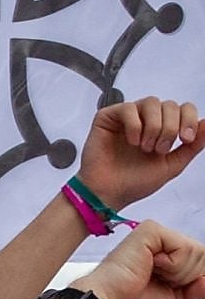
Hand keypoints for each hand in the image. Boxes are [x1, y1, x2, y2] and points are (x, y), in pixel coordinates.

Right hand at [77, 97, 203, 210]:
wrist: (106, 195)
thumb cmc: (133, 183)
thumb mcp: (172, 166)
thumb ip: (193, 146)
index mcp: (162, 129)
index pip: (184, 108)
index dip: (189, 120)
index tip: (186, 139)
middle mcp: (146, 120)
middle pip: (170, 105)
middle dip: (169, 128)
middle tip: (158, 150)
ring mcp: (127, 118)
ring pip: (151, 103)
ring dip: (153, 127)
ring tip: (144, 147)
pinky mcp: (108, 118)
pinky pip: (128, 108)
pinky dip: (134, 125)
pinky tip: (131, 141)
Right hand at [77, 221, 204, 298]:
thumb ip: (196, 291)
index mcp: (166, 257)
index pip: (198, 261)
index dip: (194, 279)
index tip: (176, 289)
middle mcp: (162, 242)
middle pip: (201, 255)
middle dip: (188, 277)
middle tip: (162, 283)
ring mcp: (157, 234)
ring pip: (197, 251)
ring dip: (180, 273)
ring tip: (155, 276)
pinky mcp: (152, 230)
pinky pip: (185, 247)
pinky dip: (175, 265)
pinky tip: (153, 267)